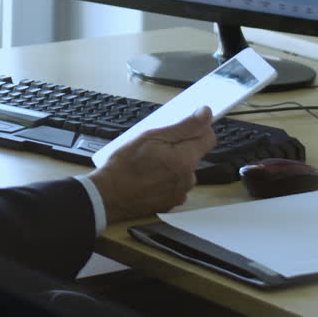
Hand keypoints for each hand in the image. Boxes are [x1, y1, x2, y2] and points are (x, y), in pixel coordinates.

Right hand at [87, 107, 216, 222]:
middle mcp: (188, 178)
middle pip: (194, 154)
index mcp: (185, 159)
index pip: (209, 138)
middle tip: (156, 145)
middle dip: (180, 147)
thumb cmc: (125, 165)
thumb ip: (183, 126)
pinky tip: (149, 177)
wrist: (108, 196)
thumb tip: (205, 114)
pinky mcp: (172, 202)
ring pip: (184, 170)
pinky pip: (176, 184)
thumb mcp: (151, 137)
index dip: (199, 128)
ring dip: (173, 164)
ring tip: (149, 163)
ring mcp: (180, 192)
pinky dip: (166, 179)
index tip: (186, 125)